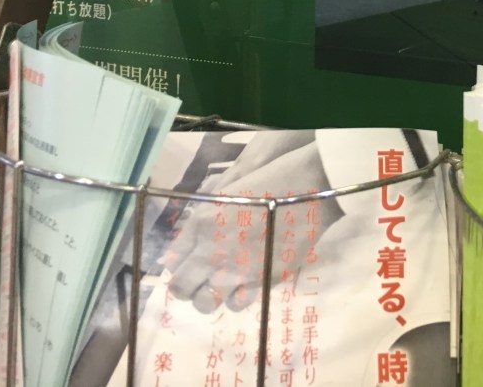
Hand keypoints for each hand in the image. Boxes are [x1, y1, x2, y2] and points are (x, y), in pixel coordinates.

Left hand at [161, 135, 342, 312]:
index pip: (171, 260)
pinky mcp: (262, 281)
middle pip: (181, 287)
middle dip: (185, 287)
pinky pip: (238, 303)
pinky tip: (244, 286)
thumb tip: (189, 242)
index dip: (177, 265)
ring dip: (208, 297)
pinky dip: (237, 298)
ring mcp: (237, 270)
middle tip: (196, 282)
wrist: (311, 189)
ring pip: (205, 303)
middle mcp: (212, 252)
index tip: (184, 265)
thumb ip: (203, 219)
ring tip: (219, 288)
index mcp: (201, 224)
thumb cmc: (269, 180)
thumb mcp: (227, 192)